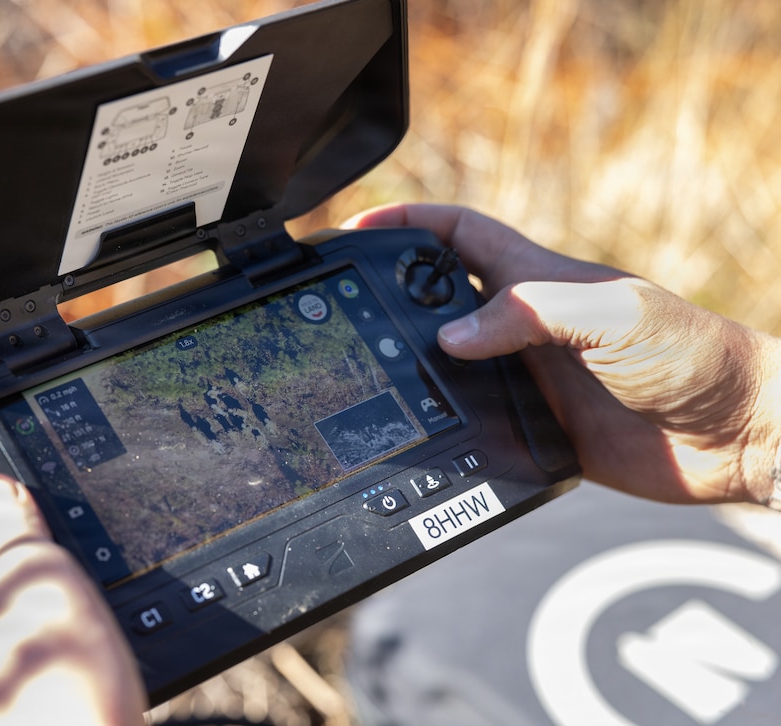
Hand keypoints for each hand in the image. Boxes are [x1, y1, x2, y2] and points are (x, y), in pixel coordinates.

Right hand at [345, 203, 780, 504]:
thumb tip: (452, 338)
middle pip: (443, 297)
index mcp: (542, 283)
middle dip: (394, 292)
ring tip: (371, 370)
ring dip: (413, 363)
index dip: (409, 223)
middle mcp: (528, 327)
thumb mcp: (614, 316)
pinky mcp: (537, 427)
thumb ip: (531, 315)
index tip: (360, 227)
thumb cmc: (695, 357)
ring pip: (450, 363)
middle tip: (352, 304)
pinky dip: (447, 422)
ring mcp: (529, 377)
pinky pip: (476, 420)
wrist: (737, 437)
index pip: (461, 236)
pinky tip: (424, 428)